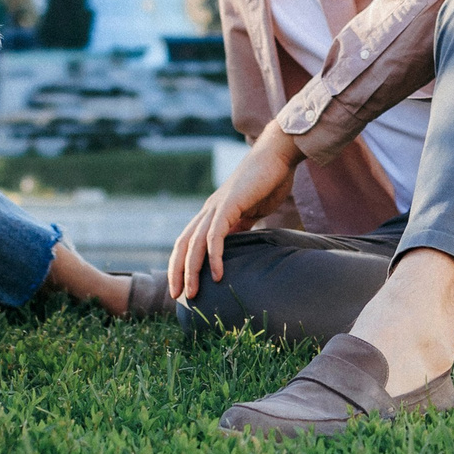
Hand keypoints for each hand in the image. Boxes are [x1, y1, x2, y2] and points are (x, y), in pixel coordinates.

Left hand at [167, 125, 300, 300]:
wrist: (277, 156)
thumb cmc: (267, 182)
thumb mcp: (251, 213)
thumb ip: (241, 228)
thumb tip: (238, 248)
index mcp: (212, 214)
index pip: (188, 242)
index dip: (181, 265)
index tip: (182, 287)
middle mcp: (209, 211)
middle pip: (183, 245)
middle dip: (177, 272)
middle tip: (178, 297)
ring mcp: (217, 207)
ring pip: (195, 243)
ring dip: (191, 270)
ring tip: (192, 293)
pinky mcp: (229, 205)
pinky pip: (216, 235)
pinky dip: (214, 256)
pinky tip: (217, 274)